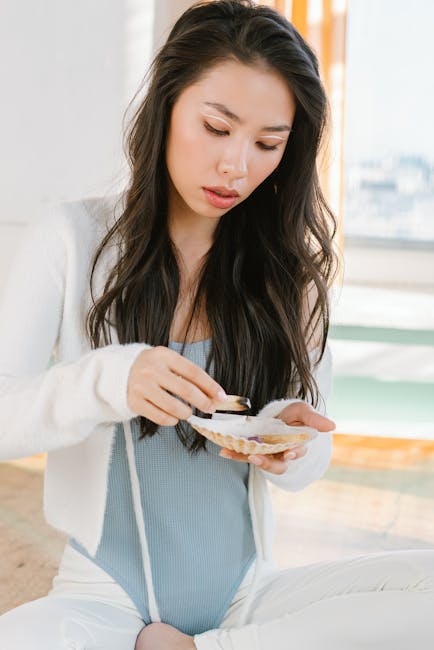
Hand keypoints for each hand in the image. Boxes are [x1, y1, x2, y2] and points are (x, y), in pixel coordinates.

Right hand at [127, 346, 224, 425]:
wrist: (118, 371)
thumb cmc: (151, 367)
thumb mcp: (168, 362)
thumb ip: (189, 376)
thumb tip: (214, 395)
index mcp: (164, 356)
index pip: (193, 372)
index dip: (210, 386)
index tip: (221, 397)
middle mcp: (152, 370)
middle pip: (186, 390)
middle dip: (203, 402)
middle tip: (210, 408)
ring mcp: (141, 387)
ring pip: (173, 407)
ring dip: (187, 413)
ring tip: (188, 412)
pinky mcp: (134, 402)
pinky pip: (160, 417)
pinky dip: (172, 420)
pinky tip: (174, 417)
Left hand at [218, 401, 334, 474]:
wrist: (278, 414)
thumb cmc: (293, 415)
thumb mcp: (303, 411)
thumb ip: (314, 419)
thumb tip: (332, 426)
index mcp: (295, 445)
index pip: (296, 452)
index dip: (293, 453)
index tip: (288, 452)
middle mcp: (280, 453)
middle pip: (277, 464)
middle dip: (267, 463)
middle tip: (257, 458)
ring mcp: (266, 453)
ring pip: (259, 461)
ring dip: (248, 459)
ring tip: (238, 454)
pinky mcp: (252, 450)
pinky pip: (243, 454)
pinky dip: (234, 454)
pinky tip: (224, 451)